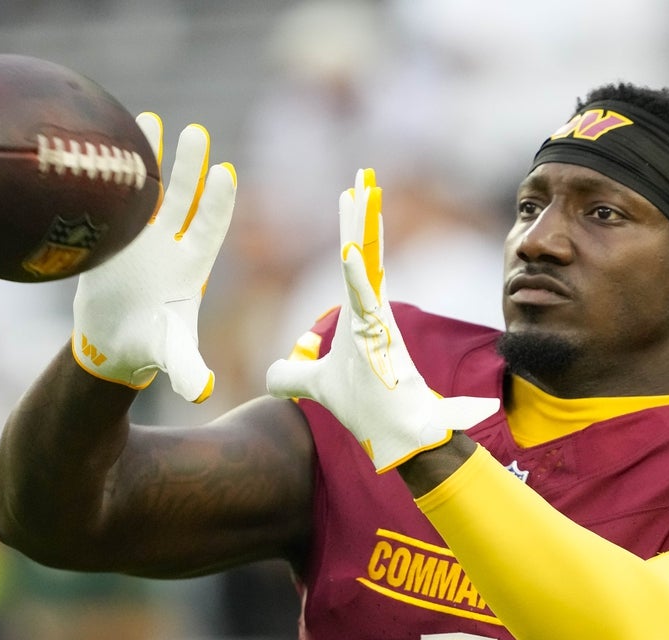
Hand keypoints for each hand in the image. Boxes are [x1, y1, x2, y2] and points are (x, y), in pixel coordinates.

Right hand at [72, 113, 235, 401]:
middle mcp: (172, 245)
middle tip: (197, 133)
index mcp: (193, 268)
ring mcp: (142, 237)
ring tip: (150, 120)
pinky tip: (110, 139)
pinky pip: (116, 199)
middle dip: (190, 167)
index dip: (216, 202)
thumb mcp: (170, 357)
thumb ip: (185, 368)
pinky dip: (115, 174)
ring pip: (149, 191)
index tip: (224, 173)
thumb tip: (201, 391)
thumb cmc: (149, 350)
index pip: (209, 227)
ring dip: (152, 158)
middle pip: (184, 199)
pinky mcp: (112, 236)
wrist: (115, 346)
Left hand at [266, 168, 498, 472]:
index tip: (353, 189)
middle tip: (364, 172)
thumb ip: (293, 376)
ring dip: (365, 227)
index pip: (354, 258)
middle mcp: (372, 310)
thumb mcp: (316, 389)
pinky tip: (351, 248)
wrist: (397, 438)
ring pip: (371, 263)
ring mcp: (380, 322)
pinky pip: (367, 299)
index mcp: (358, 314)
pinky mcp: (383, 340)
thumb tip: (271, 376)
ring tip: (363, 189)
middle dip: (363, 210)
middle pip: (366, 248)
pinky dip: (359, 275)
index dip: (352, 224)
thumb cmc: (367, 409)